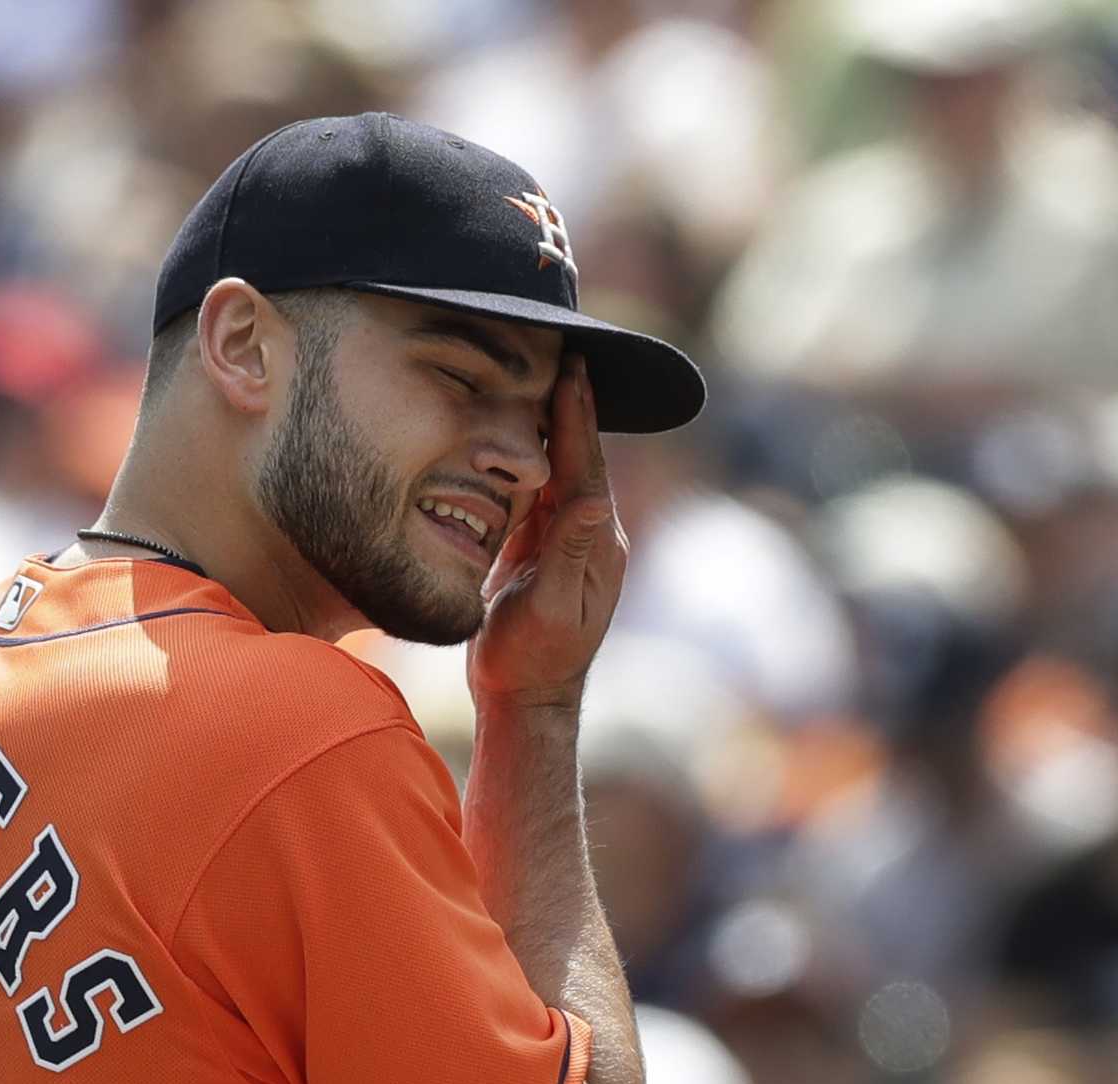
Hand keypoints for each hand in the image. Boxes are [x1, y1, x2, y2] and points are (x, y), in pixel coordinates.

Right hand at [468, 355, 626, 709]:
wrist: (525, 701)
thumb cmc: (531, 661)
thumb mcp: (548, 609)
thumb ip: (568, 554)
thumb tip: (594, 502)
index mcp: (596, 544)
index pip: (587, 467)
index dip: (577, 416)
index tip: (572, 366)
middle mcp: (589, 537)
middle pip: (581, 458)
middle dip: (572, 405)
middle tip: (565, 349)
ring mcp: (567, 543)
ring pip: (561, 471)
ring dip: (554, 424)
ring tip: (543, 374)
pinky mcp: (542, 552)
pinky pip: (541, 493)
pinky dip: (534, 457)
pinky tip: (521, 432)